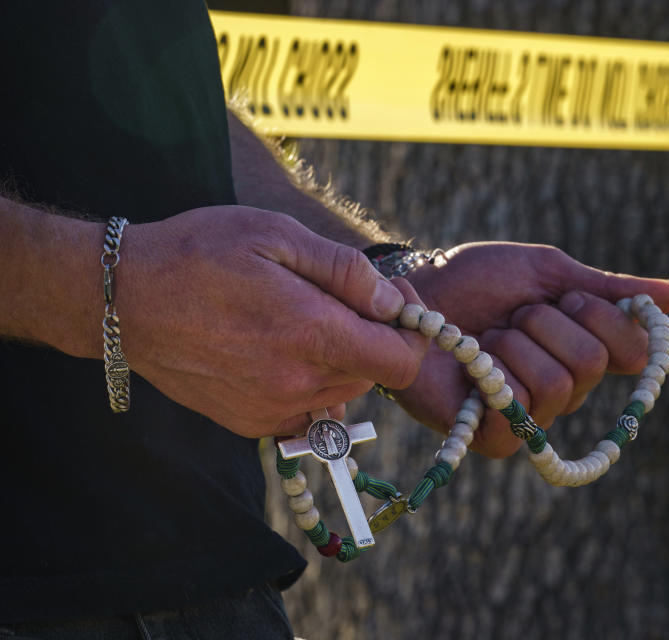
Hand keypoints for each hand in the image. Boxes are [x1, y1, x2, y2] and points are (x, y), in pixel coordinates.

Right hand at [120, 206, 427, 437]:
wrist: (123, 299)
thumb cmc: (199, 254)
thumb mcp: (277, 235)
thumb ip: (345, 272)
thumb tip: (393, 302)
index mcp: (312, 334)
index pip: (403, 361)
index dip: (413, 330)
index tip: (395, 303)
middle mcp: (298, 383)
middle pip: (375, 374)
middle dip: (375, 337)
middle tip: (343, 298)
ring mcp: (273, 409)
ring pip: (343, 391)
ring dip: (342, 359)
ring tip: (304, 317)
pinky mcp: (250, 422)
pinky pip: (308, 410)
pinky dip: (311, 382)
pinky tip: (281, 348)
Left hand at [398, 242, 668, 457]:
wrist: (414, 291)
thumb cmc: (476, 281)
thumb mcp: (547, 273)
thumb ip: (604, 289)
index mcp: (584, 349)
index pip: (634, 350)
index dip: (602, 316)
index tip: (565, 297)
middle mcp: (566, 389)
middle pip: (593, 364)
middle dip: (546, 323)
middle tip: (513, 316)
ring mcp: (532, 417)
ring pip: (558, 385)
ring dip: (514, 345)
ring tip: (486, 339)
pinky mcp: (496, 438)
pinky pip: (521, 413)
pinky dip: (495, 376)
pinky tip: (474, 366)